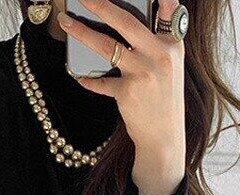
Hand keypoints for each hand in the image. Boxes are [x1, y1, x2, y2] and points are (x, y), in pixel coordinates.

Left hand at [58, 0, 185, 194]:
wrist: (164, 136)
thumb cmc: (164, 99)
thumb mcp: (171, 65)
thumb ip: (160, 40)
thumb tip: (146, 14)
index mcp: (172, 44)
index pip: (166, 9)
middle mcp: (159, 55)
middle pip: (125, 21)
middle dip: (101, 4)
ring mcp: (142, 73)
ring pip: (106, 46)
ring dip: (82, 33)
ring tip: (66, 23)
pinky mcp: (126, 92)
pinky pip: (100, 81)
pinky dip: (88, 79)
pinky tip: (79, 76)